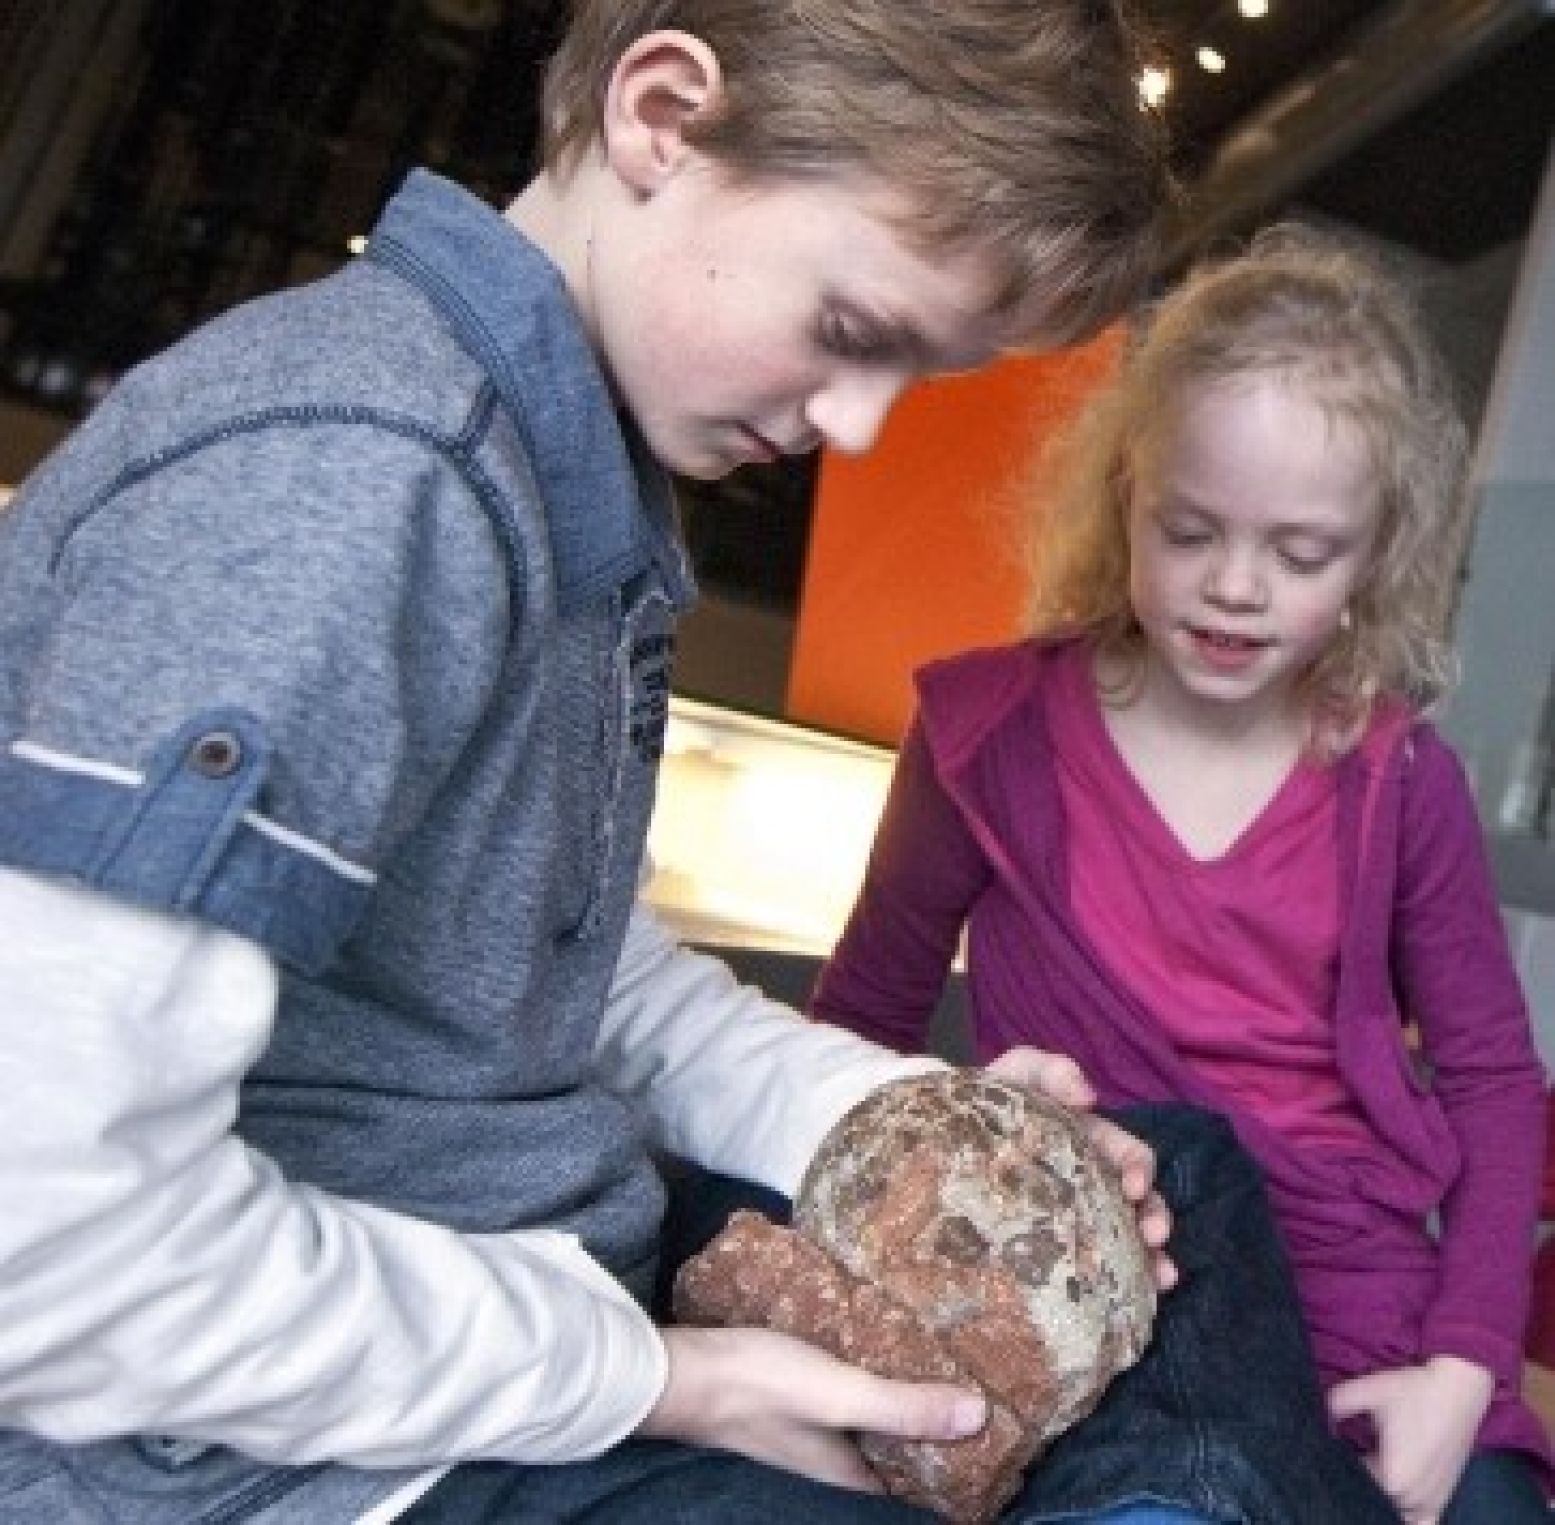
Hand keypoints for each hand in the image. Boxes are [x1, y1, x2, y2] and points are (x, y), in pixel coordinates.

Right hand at [637, 1325, 986, 1491]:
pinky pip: (846, 1409)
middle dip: (931, 1435)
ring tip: (942, 1371)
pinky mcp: (791, 1410)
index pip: (916, 1491)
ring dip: (901, 1409)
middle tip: (977, 1394)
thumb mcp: (839, 1393)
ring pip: (871, 1434)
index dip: (954, 1471)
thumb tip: (979, 1417)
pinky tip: (879, 1356)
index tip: (997, 1441)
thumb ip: (903, 1406)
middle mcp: (831, 1471)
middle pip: (895, 1460)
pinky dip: (869, 1390)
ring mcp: (807, 1441)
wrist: (682, 1371)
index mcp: (848, 1481)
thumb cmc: (760, 1386)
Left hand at [984, 1047, 1174, 1288]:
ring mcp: (1079, 1213)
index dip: (1139, 1169)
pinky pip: (1099, 1261)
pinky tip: (1143, 1291)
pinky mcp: (1058, 1243)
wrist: (945, 1135)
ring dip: (1153, 1254)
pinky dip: (1129, 1276)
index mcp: (1090, 1142)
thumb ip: (1049, 1070)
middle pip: (1139, 1201)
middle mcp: (1093, 1179)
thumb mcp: (1018, 1074)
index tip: (1133, 1187)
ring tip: (1160, 1274)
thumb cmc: (993, 1102)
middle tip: (1152, 1235)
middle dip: (1155, 1216)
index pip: (1129, 1155)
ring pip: (1129, 1236)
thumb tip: (1087, 1096)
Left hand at [1327, 1355, 1493, 1523]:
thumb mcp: (1366, 1390)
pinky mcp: (1444, 1498)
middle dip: (1356, 1481)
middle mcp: (1413, 1499)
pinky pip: (1423, 1522)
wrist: (1459, 1388)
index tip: (1330, 1447)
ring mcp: (1432, 1503)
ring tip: (1368, 1471)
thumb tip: (1315, 1420)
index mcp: (1392, 1479)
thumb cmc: (1412, 1389)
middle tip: (1348, 1456)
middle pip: (1371, 1499)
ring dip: (1378, 1498)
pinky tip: (1395, 1501)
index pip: (1351, 1482)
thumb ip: (1334, 1405)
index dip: (1336, 1464)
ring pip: (1394, 1513)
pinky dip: (1408, 1517)